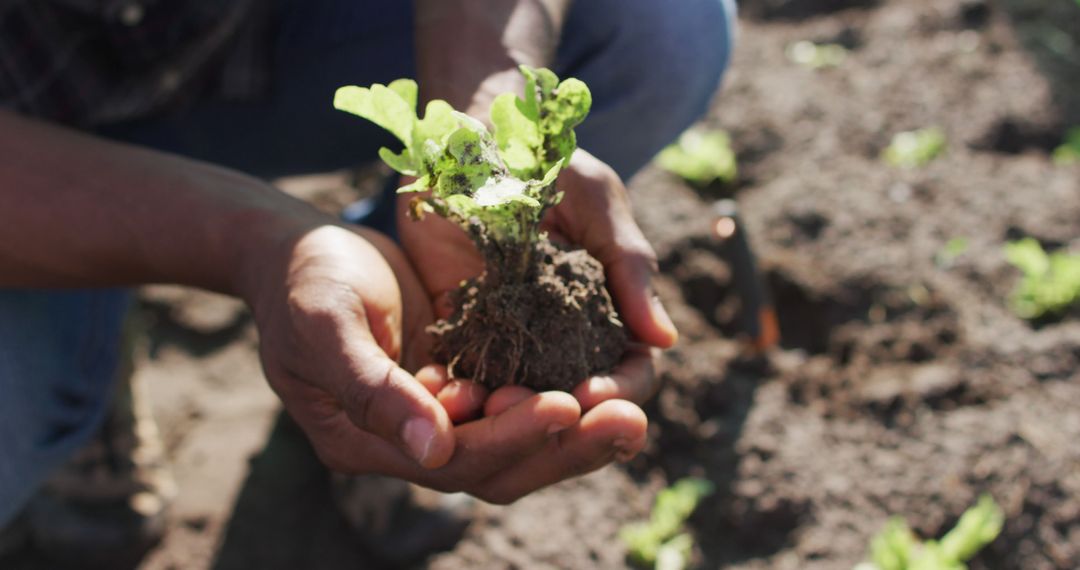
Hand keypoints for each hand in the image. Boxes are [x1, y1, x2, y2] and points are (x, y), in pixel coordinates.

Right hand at [242, 220, 646, 502]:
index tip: (567, 405)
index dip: (510, 437)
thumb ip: (374, 391)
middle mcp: (409, 441)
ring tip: (633, 408)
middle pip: (498, 466)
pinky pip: (517, 401)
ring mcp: (438, 415)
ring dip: (575, 429)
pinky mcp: (462, 380)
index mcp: (366, 441)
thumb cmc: (303, 280)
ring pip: (516, 442)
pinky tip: (607, 379)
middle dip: (565, 446)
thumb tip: (436, 449)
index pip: (454, 459)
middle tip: (632, 420)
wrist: (300, 249)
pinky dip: (560, 395)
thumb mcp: (326, 325)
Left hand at [398, 149, 676, 409]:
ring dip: (503, 412)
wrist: (470, 139)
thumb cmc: (546, 160)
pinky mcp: (457, 327)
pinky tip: (442, 394)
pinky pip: (460, 372)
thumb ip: (630, 266)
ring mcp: (509, 336)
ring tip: (482, 407)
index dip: (618, 391)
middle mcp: (562, 336)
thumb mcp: (597, 203)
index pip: (629, 370)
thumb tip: (665, 340)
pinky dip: (455, 390)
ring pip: (516, 398)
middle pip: (573, 399)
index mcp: (606, 311)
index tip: (593, 395)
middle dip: (558, 415)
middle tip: (528, 409)